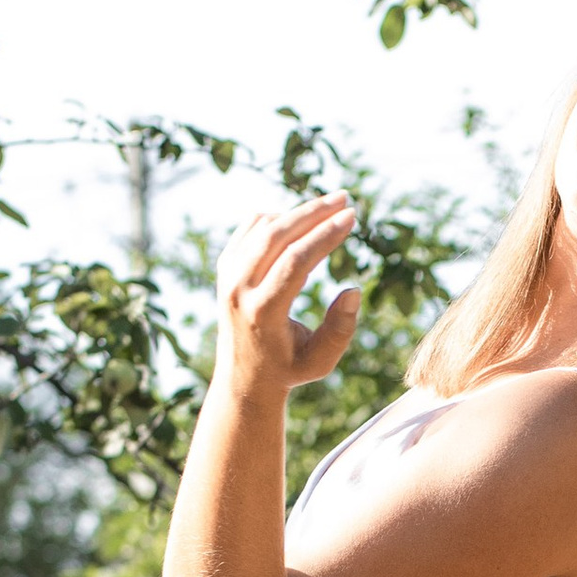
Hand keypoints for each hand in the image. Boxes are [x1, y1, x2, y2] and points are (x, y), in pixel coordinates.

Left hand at [216, 191, 360, 402]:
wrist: (243, 377)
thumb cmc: (289, 369)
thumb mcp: (321, 361)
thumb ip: (340, 330)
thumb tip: (352, 290)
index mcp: (262, 312)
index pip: (296, 261)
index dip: (325, 235)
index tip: (352, 218)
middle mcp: (239, 290)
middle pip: (278, 235)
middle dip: (315, 212)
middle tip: (345, 199)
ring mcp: (227, 276)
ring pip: (263, 227)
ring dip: (298, 212)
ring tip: (330, 206)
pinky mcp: (224, 267)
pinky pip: (251, 229)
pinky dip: (277, 218)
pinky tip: (301, 221)